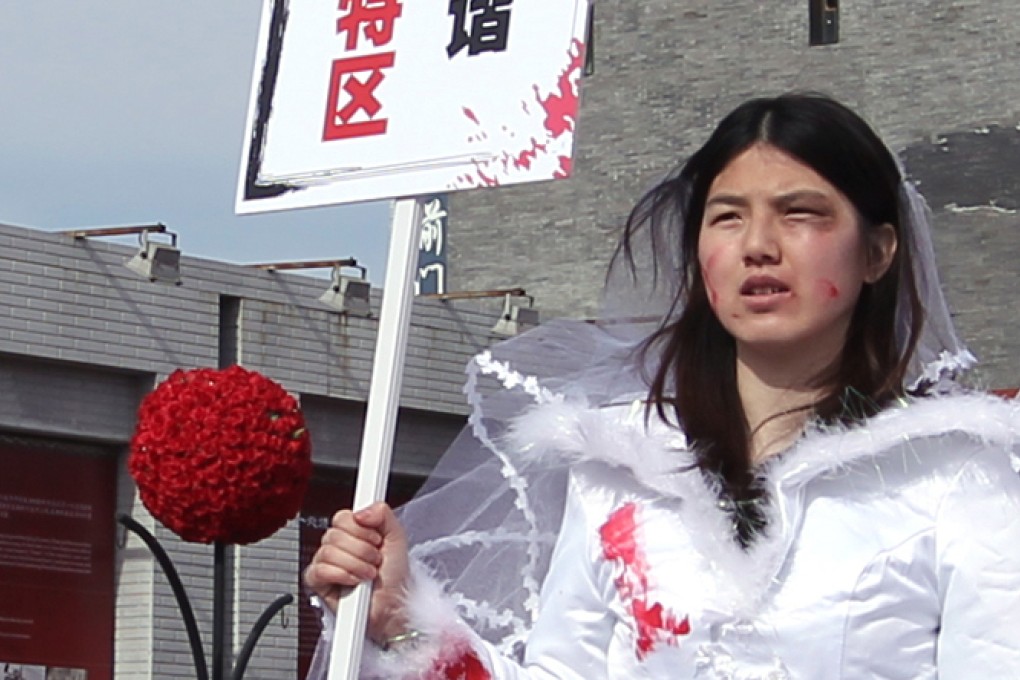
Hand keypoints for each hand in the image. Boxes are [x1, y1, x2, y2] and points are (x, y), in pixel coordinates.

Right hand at [303, 502, 410, 642]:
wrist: (393, 604)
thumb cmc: (394, 576)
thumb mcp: (396, 537)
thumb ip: (383, 514)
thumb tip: (361, 511)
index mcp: (353, 532)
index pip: (342, 517)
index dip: (361, 529)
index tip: (376, 539)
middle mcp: (337, 545)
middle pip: (335, 534)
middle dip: (362, 550)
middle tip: (374, 560)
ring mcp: (326, 563)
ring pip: (328, 551)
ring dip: (355, 565)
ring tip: (367, 574)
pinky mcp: (318, 582)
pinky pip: (319, 570)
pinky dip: (341, 575)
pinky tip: (353, 581)